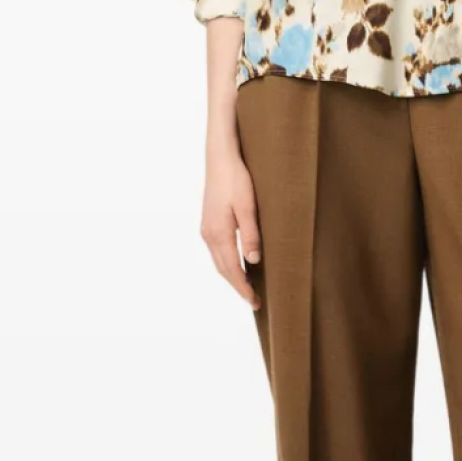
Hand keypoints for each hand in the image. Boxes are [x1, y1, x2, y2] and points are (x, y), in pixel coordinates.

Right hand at [201, 139, 261, 309]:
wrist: (220, 158)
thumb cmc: (236, 179)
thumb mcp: (247, 206)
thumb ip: (250, 234)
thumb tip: (253, 260)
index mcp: (218, 233)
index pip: (231, 269)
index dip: (243, 287)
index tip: (254, 302)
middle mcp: (208, 235)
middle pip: (223, 269)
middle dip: (238, 286)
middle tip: (254, 301)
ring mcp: (207, 229)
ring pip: (219, 261)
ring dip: (233, 276)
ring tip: (248, 287)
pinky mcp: (209, 223)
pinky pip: (218, 251)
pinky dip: (228, 263)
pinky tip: (239, 265)